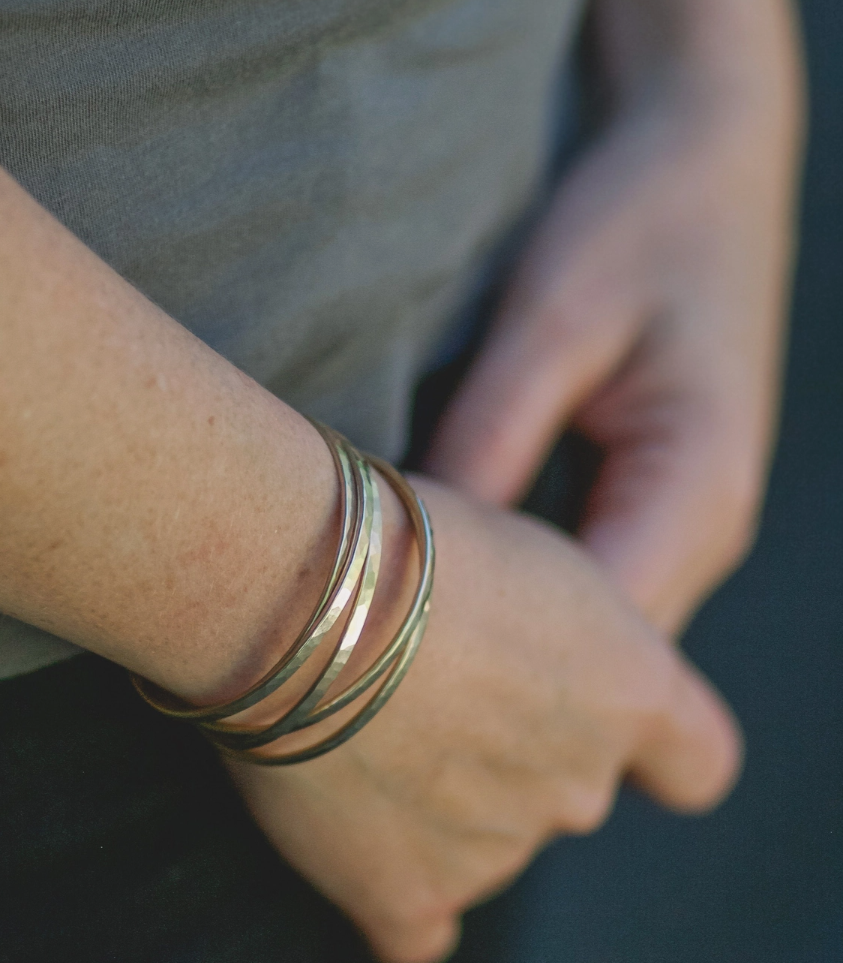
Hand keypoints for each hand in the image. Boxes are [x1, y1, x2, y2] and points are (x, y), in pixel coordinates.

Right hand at [226, 478, 740, 962]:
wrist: (307, 598)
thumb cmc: (411, 546)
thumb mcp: (530, 558)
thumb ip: (565, 641)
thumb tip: (525, 683)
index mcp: (629, 694)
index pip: (696, 763)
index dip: (653, 754)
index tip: (600, 728)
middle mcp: (581, 784)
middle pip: (565, 794)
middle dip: (511, 757)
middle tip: (425, 693)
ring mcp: (498, 852)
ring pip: (484, 849)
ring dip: (439, 809)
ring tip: (359, 730)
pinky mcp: (409, 892)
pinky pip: (418, 929)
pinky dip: (391, 893)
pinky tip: (355, 843)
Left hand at [423, 0, 802, 633]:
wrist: (708, 165)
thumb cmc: (640, 224)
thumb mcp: (552, 319)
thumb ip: (491, 436)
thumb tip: (417, 548)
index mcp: (696, 492)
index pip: (603, 638)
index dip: (500, 669)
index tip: (389, 661)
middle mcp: (701, 536)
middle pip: (600, 664)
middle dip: (496, 679)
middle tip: (373, 671)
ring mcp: (679, 531)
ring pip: (592, 641)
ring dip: (507, 651)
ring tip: (395, 644)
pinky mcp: (647, 512)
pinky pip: (584, 591)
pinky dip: (522, 609)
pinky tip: (444, 597)